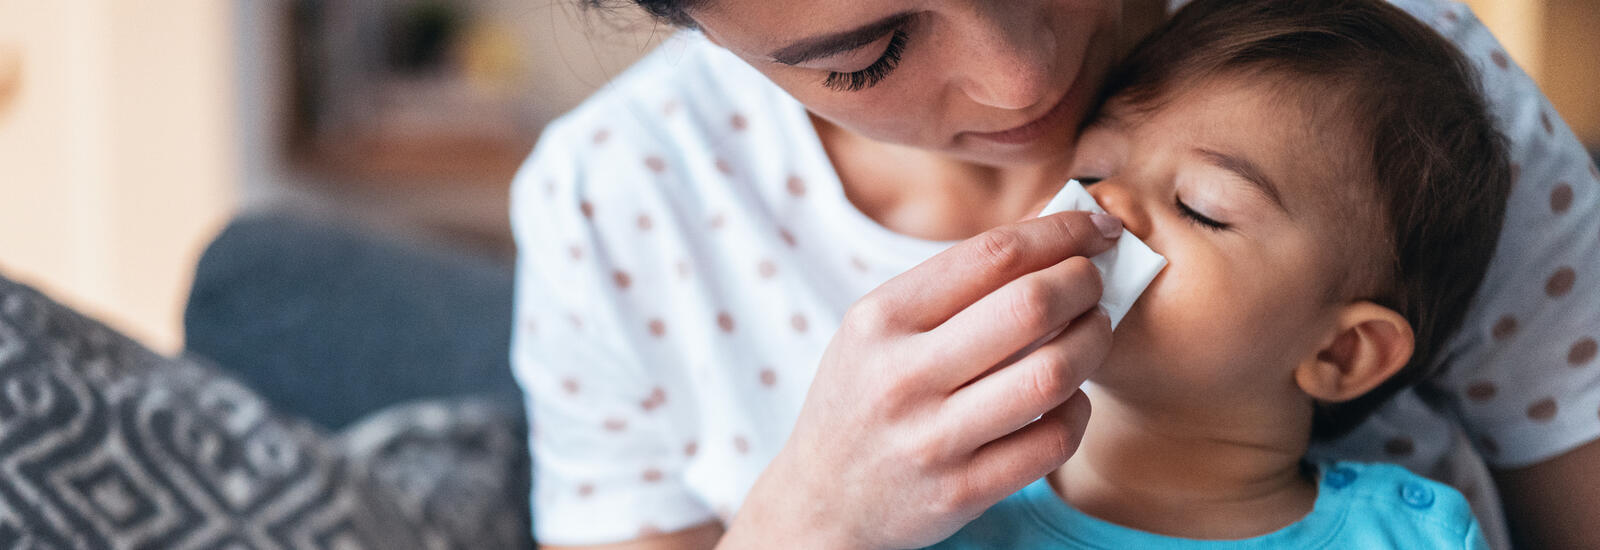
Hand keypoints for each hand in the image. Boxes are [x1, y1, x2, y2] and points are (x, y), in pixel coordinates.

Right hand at [720, 211, 1123, 549]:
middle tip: (1096, 284)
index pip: (992, 254)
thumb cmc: (862, 399)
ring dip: (1093, 344)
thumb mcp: (876, 330)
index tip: (1096, 228)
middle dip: (1085, 284)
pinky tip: (1069, 399)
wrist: (820, 501)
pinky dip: (1079, 411)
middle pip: (1031, 306)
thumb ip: (950, 287)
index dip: (1061, 233)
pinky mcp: (962, 492)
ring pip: (1052, 375)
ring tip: (1092, 333)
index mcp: (881, 319)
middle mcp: (902, 376)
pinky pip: (1053, 441)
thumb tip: (1050, 235)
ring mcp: (932, 439)